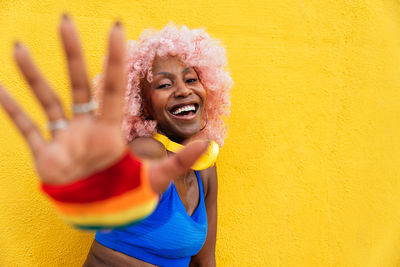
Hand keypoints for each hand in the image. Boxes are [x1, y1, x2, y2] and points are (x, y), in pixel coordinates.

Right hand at [0, 15, 207, 191]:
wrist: (105, 214)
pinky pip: (26, 128)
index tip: (116, 29)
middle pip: (79, 84)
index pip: (114, 87)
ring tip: (19, 49)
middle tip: (65, 20)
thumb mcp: (157, 177)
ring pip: (48, 100)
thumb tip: (209, 143)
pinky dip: (12, 111)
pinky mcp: (47, 155)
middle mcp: (87, 127)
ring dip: (33, 76)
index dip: (115, 59)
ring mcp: (65, 138)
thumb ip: (180, 160)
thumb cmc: (130, 194)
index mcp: (112, 128)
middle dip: (72, 53)